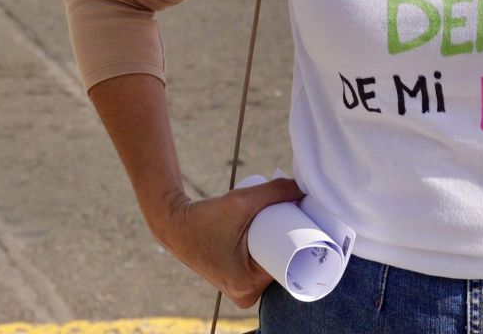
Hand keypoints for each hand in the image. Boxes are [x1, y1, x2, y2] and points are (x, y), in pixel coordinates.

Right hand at [154, 178, 302, 308]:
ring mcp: (238, 291)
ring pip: (270, 270)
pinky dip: (269, 259)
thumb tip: (302, 187)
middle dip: (292, 247)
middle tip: (298, 222)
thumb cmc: (203, 217)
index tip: (308, 227)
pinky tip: (281, 244)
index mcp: (247, 286)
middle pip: (280, 269)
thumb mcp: (240, 202)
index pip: (287, 268)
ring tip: (291, 227)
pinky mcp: (233, 282)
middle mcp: (244, 295)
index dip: (301, 248)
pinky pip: (259, 272)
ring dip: (281, 252)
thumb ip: (273, 192)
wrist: (173, 224)